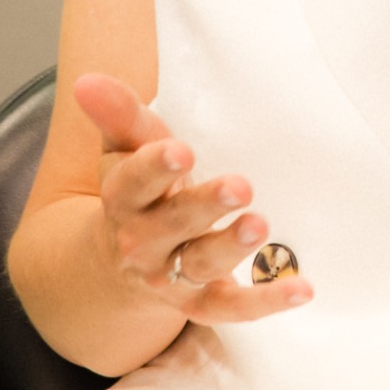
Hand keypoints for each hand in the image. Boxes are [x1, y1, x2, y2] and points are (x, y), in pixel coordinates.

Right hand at [72, 72, 310, 322]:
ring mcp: (173, 276)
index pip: (134, 182)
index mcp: (123, 199)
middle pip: (172, 225)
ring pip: (202, 265)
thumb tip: (87, 81)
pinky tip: (302, 288)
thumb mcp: (126, 149)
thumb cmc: (140, 188)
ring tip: (260, 226)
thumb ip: (118, 115)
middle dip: (204, 206)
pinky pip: (233, 308)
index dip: (155, 167)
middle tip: (240, 186)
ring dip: (232, 248)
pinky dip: (266, 300)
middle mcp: (144, 241)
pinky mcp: (204, 302)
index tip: (180, 150)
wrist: (121, 264)